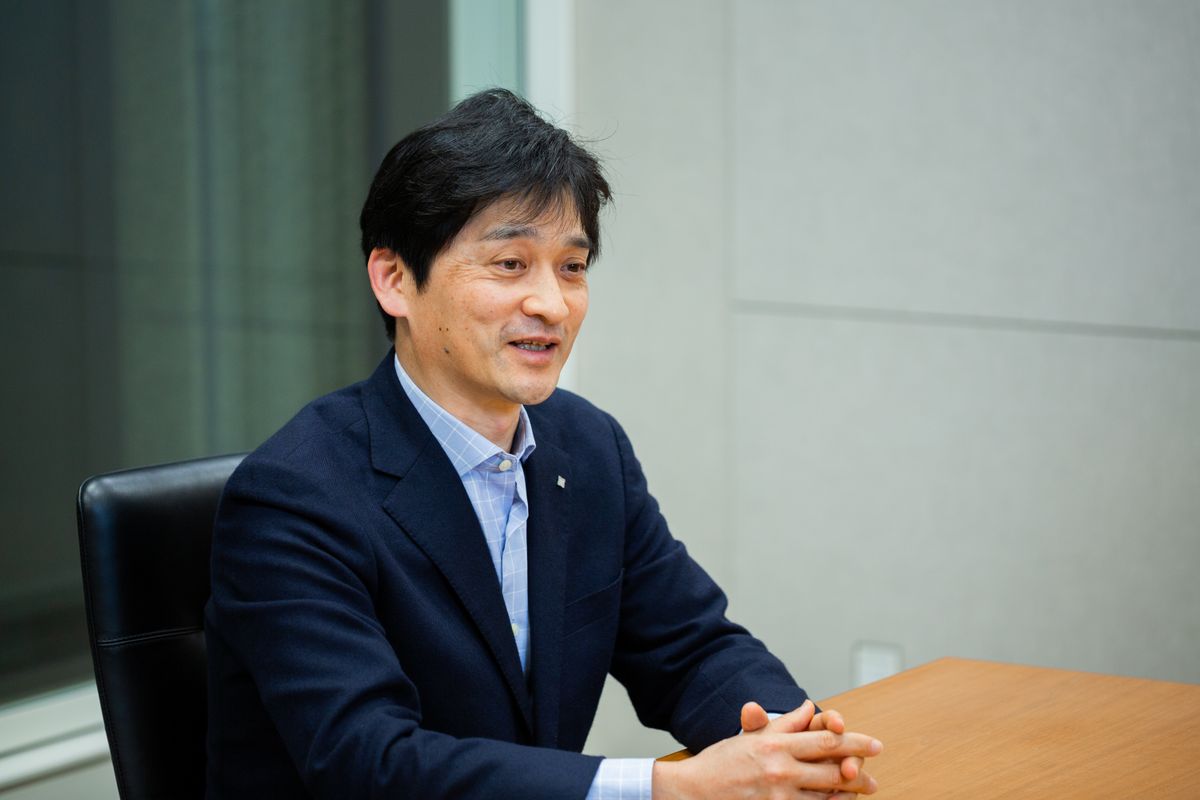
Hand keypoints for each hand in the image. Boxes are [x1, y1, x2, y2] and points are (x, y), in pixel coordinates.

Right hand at [653, 700, 881, 798]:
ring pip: (826, 796)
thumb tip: (808, 707)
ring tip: (862, 791)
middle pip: (833, 770)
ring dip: (847, 794)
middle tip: (872, 777)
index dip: (855, 742)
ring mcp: (779, 797)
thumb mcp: (752, 736)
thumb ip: (785, 723)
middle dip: (858, 773)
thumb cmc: (721, 763)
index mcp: (776, 745)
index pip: (826, 741)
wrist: (692, 791)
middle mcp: (780, 771)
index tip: (874, 744)